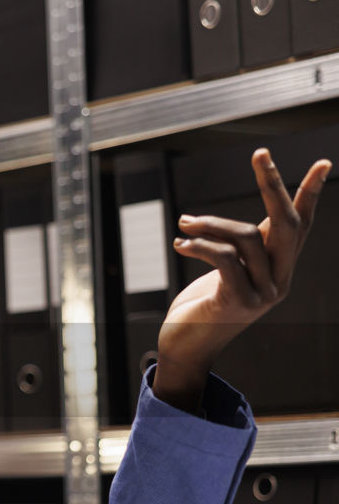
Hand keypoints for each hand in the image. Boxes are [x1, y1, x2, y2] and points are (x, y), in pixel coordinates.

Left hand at [153, 149, 331, 411]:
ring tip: (184, 223)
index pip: (301, 225)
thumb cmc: (201, 308)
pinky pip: (224, 259)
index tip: (324, 163)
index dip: (310, 194)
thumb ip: (239, 251)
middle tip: (261, 153)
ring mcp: (263, 293)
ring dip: (209, 223)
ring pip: (244, 237)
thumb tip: (228, 225)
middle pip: (285, 222)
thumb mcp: (225, 274)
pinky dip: (200, 245)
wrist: (185, 349)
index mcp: (279, 269)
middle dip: (273, 184)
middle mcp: (280, 280)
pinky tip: (180, 244)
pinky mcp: (239, 302)